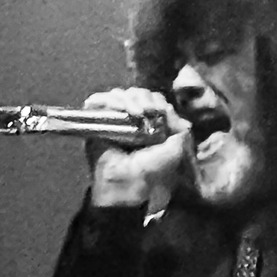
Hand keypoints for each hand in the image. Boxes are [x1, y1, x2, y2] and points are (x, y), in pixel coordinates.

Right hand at [83, 86, 191, 209]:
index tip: (160, 111)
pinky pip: (100, 100)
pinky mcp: (97, 123)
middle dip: (144, 98)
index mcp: (149, 126)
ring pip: (119, 94)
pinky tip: (118, 109)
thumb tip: (170, 109)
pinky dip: (108, 100)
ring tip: (136, 113)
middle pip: (136, 93)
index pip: (152, 99)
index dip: (156, 100)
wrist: (128, 183)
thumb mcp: (176, 149)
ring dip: (129, 99)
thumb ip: (178, 128)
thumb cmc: (152, 171)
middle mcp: (131, 122)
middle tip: (147, 111)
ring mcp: (114, 121)